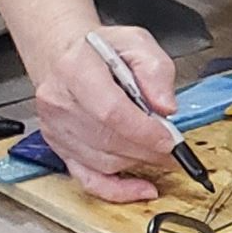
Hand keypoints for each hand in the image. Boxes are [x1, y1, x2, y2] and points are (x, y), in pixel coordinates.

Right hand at [33, 25, 178, 203]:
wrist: (64, 55)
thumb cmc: (99, 49)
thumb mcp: (136, 43)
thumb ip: (156, 71)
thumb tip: (166, 107)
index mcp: (76, 69)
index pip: (110, 111)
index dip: (144, 131)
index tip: (170, 139)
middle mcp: (59, 101)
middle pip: (108, 139)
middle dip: (149, 149)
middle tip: (175, 149)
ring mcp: (56, 128)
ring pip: (103, 161)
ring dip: (139, 162)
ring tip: (160, 153)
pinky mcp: (60, 148)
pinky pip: (88, 179)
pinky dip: (117, 190)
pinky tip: (142, 188)